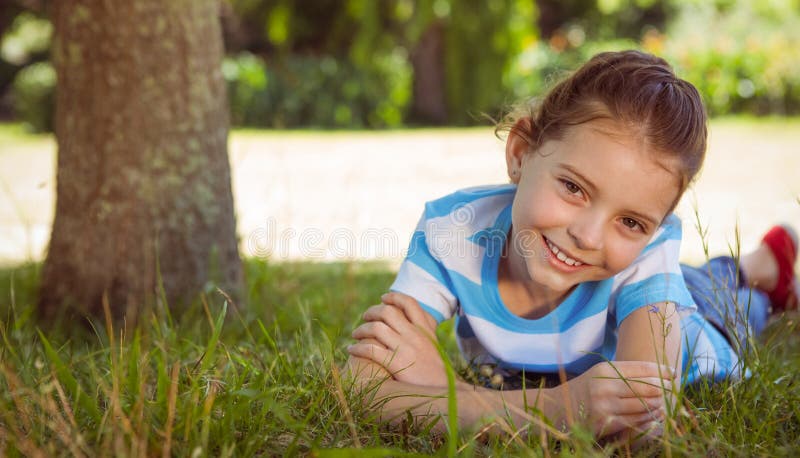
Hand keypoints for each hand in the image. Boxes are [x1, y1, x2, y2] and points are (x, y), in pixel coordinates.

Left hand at [347, 292, 445, 386]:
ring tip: (355, 334)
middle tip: (365, 317)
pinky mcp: (397, 364)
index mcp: (425, 329)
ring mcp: (406, 349)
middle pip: (387, 312)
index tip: (383, 298)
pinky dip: (357, 348)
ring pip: (376, 328)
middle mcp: (415, 335)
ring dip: (361, 329)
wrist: (446, 392)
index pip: (409, 303)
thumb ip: (423, 332)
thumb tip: (409, 322)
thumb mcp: (434, 345)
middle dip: (372, 311)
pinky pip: (370, 350)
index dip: (394, 297)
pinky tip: (351, 349)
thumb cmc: (438, 372)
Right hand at [558, 361, 673, 437]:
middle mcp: (605, 386)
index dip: (661, 371)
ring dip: (659, 405)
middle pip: (647, 387)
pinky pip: (635, 421)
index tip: (673, 374)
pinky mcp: (605, 423)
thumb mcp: (599, 374)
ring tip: (666, 404)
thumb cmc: (585, 389)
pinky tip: (654, 416)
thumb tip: (658, 374)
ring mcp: (605, 405)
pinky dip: (648, 419)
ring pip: (644, 405)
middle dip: (664, 389)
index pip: (641, 368)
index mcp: (605, 369)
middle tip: (673, 391)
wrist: (557, 408)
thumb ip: (623, 373)